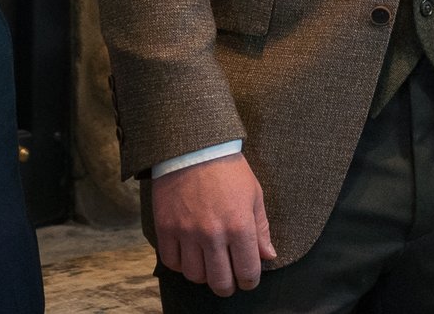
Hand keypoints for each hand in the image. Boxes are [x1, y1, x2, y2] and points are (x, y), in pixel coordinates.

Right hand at [151, 152, 274, 296]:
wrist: (193, 147)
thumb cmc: (229, 169)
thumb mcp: (254, 194)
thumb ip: (261, 229)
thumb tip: (268, 256)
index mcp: (239, 226)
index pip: (247, 271)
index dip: (250, 281)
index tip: (248, 280)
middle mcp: (213, 234)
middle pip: (220, 281)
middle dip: (228, 287)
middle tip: (228, 281)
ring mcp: (187, 233)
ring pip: (195, 276)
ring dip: (204, 276)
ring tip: (208, 265)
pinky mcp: (166, 228)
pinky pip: (171, 262)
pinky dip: (181, 265)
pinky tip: (189, 256)